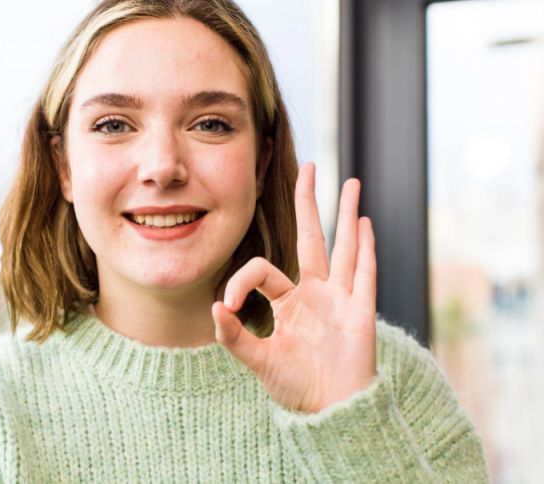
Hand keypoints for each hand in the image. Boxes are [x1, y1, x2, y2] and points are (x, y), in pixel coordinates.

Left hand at [212, 162, 376, 412]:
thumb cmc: (295, 388)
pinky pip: (364, 274)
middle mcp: (315, 293)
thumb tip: (215, 308)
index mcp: (288, 302)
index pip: (263, 270)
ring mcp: (341, 299)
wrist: (330, 413)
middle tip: (309, 167)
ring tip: (350, 181)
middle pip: (312, 237)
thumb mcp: (257, 362)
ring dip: (346, 214)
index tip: (228, 307)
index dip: (241, 281)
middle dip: (310, 202)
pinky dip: (366, 249)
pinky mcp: (361, 313)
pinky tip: (364, 222)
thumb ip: (235, 338)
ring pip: (344, 247)